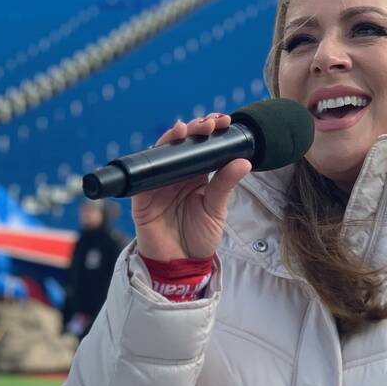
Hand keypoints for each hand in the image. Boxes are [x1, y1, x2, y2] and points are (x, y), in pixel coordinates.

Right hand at [131, 113, 251, 261]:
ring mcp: (158, 183)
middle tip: (210, 123)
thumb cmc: (199, 238)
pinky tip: (164, 147)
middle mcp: (175, 175)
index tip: (223, 121)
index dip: (210, 131)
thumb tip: (244, 161)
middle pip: (181, 143)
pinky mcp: (142, 196)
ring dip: (174, 137)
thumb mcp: (217, 209)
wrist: (181, 264)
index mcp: (195, 175)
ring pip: (162, 152)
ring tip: (188, 129)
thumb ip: (225, 184)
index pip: (201, 146)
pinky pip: (144, 174)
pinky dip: (152, 159)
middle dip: (195, 128)